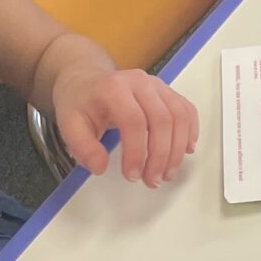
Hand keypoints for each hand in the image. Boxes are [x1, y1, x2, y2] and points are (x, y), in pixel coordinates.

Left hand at [52, 63, 199, 185]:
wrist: (86, 80)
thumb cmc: (80, 103)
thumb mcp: (69, 125)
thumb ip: (83, 147)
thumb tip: (100, 167)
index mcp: (114, 88)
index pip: (134, 121)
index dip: (137, 152)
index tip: (132, 175)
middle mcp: (140, 82)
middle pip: (162, 119)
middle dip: (160, 156)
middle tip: (152, 180)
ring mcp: (157, 85)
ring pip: (179, 117)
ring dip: (177, 150)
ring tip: (166, 174)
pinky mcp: (167, 92)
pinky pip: (187, 110)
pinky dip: (191, 132)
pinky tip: (186, 151)